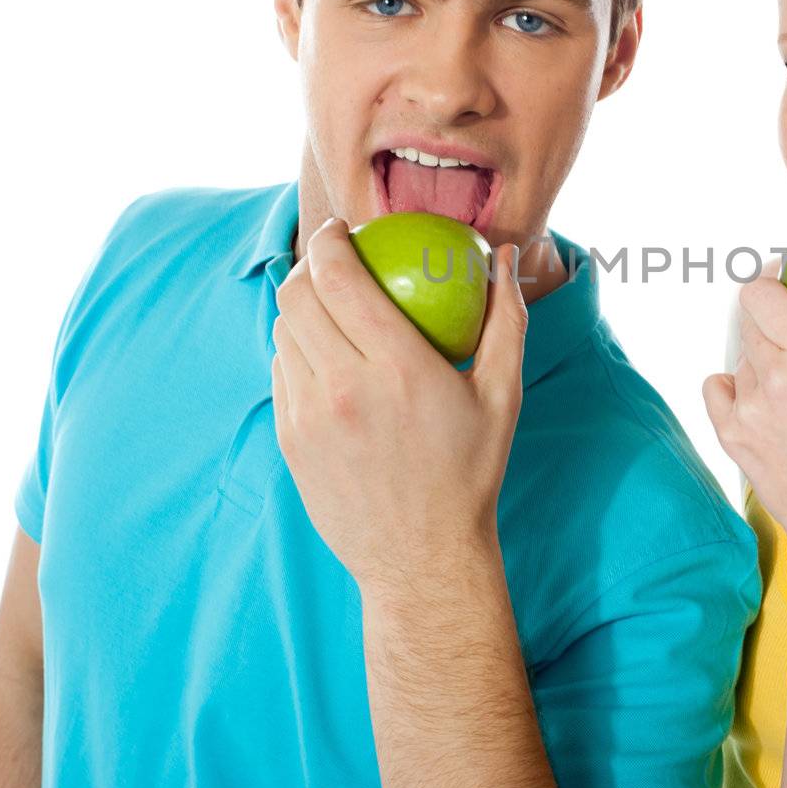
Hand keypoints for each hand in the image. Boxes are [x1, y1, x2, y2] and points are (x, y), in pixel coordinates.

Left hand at [270, 217, 527, 590]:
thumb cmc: (470, 471)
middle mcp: (344, 387)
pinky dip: (295, 352)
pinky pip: (281, 374)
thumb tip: (505, 257)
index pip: (340, 277)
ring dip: (298, 308)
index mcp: (398, 368)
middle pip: (297, 296)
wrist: (421, 557)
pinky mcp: (289, 441)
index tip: (339, 230)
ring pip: (282, 333)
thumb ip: (506, 319)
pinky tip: (321, 356)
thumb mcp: (502, 395)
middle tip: (328, 260)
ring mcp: (308, 416)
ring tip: (325, 307)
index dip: (329, 240)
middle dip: (306, 265)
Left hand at [701, 256, 786, 589]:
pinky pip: (718, 388)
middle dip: (770, 313)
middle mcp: (772, 377)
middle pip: (748, 318)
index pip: (762, 291)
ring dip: (759, 353)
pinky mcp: (731, 437)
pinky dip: (734, 385)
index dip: (771, 277)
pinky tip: (762, 393)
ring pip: (739, 355)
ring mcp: (746, 410)